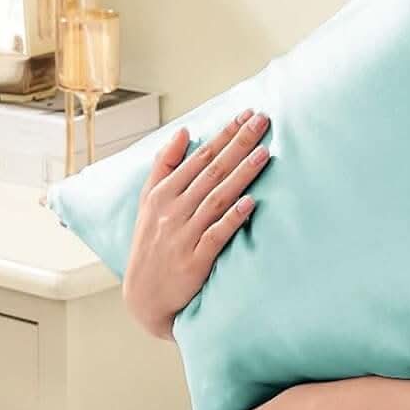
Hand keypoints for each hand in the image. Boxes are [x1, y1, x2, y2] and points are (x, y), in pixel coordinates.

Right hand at [123, 107, 272, 338]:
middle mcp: (172, 209)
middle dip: (238, 143)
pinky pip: (217, 234)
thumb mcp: (149, 202)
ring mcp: (184, 234)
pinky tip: (251, 203)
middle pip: (211, 171)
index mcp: (163, 192)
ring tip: (264, 154)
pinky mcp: (195, 259)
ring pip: (216, 198)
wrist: (144, 295)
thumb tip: (184, 131)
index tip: (247, 114)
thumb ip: (165, 166)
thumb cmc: (151, 245)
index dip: (225, 134)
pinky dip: (233, 218)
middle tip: (262, 121)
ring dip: (241, 174)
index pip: (200, 156)